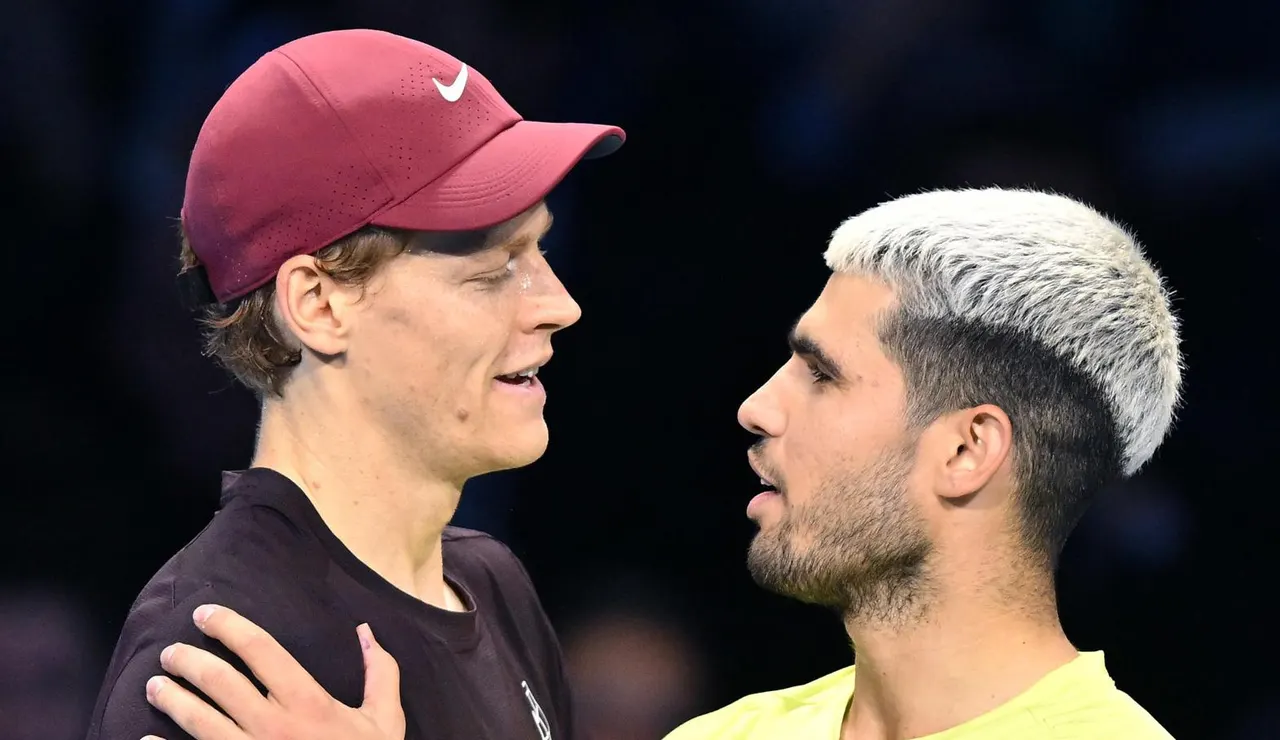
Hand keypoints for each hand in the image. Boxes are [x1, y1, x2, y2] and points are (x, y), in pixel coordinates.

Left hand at [143, 604, 405, 739]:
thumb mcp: (385, 721)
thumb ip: (380, 673)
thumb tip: (366, 631)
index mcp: (308, 703)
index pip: (260, 649)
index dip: (228, 625)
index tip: (205, 614)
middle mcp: (274, 725)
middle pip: (219, 680)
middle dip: (188, 660)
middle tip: (171, 652)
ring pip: (198, 720)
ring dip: (170, 698)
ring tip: (155, 685)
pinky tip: (146, 737)